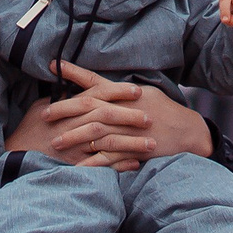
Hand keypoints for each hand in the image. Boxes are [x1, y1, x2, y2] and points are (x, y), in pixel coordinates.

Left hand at [5, 62, 214, 171]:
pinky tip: (77, 166)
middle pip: (89, 108)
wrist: (188, 130)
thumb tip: (96, 86)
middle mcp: (125, 109)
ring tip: (55, 143)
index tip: (52, 67)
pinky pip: (109, 157)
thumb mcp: (143, 92)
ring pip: (96, 133)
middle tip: (44, 115)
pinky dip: (92, 162)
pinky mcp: (134, 149)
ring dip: (74, 138)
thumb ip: (118, 90)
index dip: (73, 73)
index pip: (95, 82)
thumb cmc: (164, 110)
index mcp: (125, 94)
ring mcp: (129, 130)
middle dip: (64, 110)